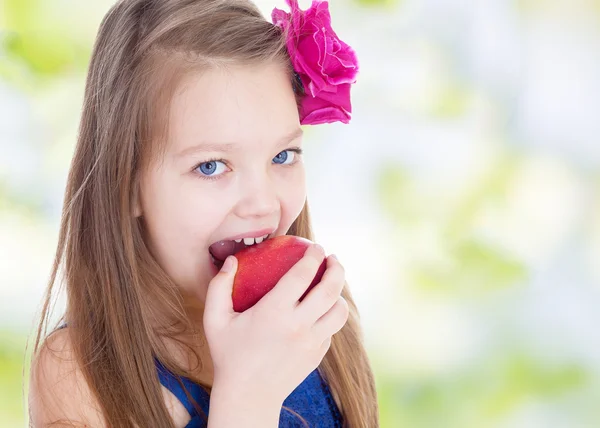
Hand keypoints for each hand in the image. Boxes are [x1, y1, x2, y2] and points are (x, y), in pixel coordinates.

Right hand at [203, 243, 348, 404]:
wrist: (247, 397)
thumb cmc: (228, 355)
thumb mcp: (214, 320)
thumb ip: (219, 286)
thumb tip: (232, 260)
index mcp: (274, 312)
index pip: (302, 274)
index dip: (313, 256)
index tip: (315, 247)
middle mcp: (298, 325)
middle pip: (330, 289)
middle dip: (336, 268)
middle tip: (332, 259)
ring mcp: (311, 342)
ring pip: (339, 311)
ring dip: (339, 293)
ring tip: (332, 284)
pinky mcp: (317, 354)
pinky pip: (331, 329)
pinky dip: (330, 315)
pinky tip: (320, 309)